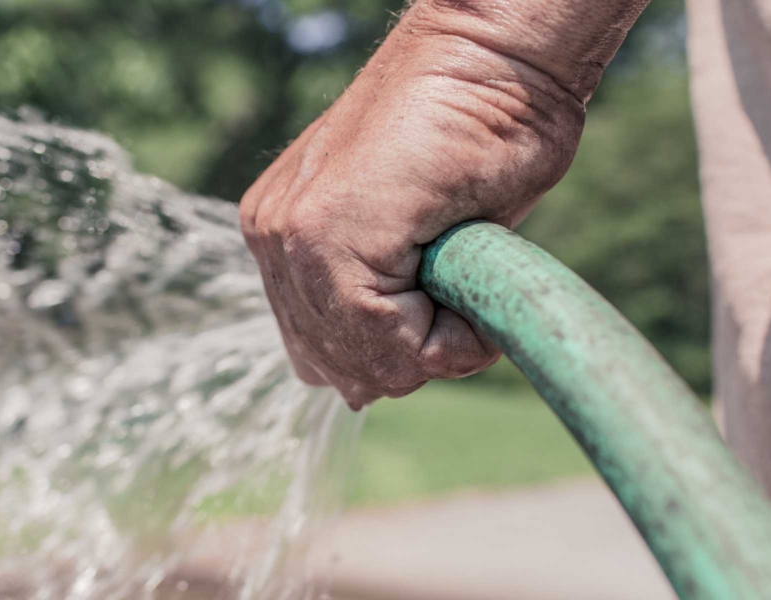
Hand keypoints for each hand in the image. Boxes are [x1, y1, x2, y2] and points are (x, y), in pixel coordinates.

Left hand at [240, 1, 604, 407]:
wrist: (497, 55)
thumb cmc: (479, 133)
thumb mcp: (421, 241)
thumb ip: (379, 303)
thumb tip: (357, 392)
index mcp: (286, 237)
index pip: (327, 354)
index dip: (403, 352)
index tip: (451, 297)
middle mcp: (273, 238)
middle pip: (341, 369)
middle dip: (414, 355)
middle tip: (460, 290)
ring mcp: (289, 235)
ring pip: (365, 364)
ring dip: (435, 344)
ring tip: (465, 276)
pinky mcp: (324, 234)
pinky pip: (389, 343)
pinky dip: (451, 337)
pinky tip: (468, 277)